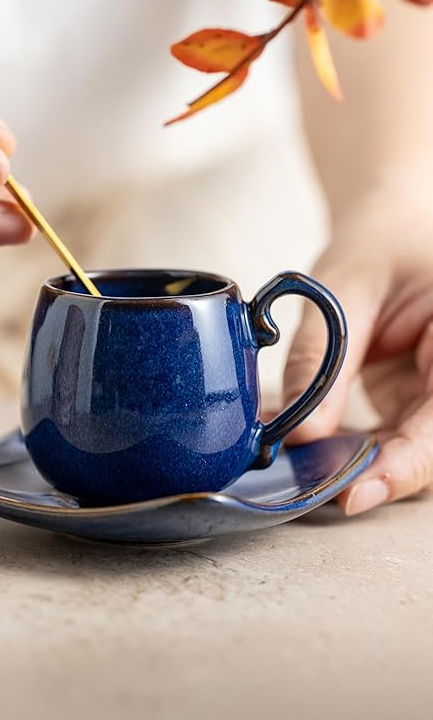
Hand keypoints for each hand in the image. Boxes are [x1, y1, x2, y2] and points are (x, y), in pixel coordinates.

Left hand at [283, 192, 432, 515]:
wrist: (391, 228)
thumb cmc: (378, 244)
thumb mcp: (340, 294)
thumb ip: (320, 363)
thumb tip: (298, 435)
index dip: (407, 464)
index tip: (358, 491)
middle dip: (383, 474)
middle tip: (322, 486)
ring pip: (419, 453)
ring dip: (369, 467)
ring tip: (313, 467)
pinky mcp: (421, 403)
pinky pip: (398, 441)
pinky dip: (360, 451)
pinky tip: (319, 448)